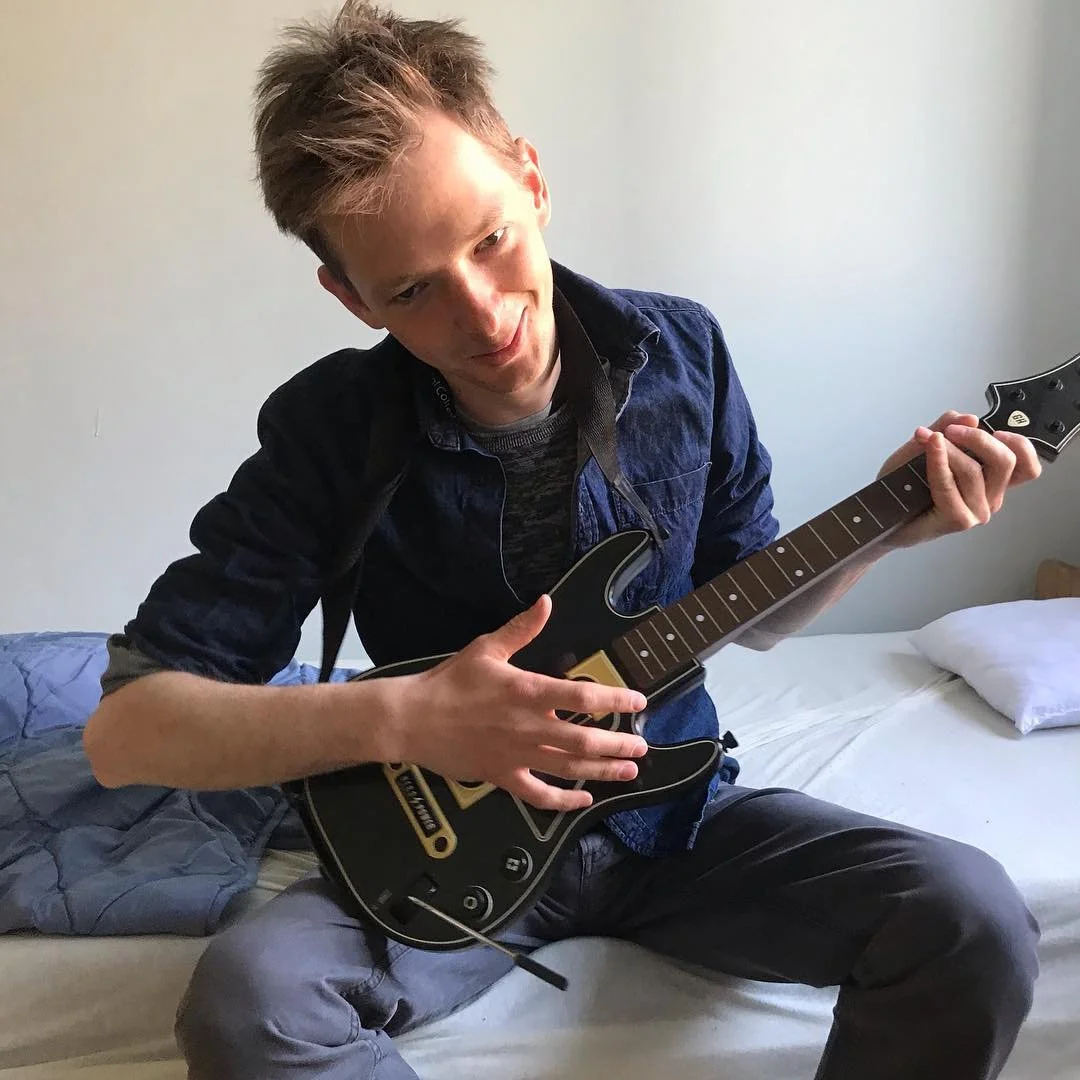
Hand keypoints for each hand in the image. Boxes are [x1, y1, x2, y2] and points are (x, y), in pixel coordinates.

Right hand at [389, 594, 648, 810]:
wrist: (411, 719)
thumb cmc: (450, 682)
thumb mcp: (486, 648)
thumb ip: (521, 629)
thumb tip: (547, 602)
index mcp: (527, 692)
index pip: (582, 697)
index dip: (615, 700)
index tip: (637, 701)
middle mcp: (528, 727)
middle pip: (583, 740)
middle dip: (617, 745)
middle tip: (641, 747)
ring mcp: (516, 756)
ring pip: (568, 768)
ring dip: (602, 771)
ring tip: (627, 772)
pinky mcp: (502, 777)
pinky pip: (538, 795)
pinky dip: (563, 801)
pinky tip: (583, 799)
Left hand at [877, 410, 1041, 549]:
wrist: (881, 515)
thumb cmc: (904, 486)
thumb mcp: (926, 447)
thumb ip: (946, 429)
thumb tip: (970, 417)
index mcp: (991, 482)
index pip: (1027, 467)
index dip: (1021, 445)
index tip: (996, 430)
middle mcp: (990, 498)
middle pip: (1005, 462)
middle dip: (977, 438)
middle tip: (949, 430)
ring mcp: (976, 512)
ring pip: (974, 471)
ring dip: (949, 450)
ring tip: (927, 439)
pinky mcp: (959, 521)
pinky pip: (950, 485)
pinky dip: (938, 463)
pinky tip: (929, 449)